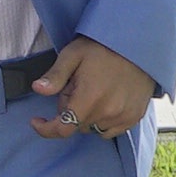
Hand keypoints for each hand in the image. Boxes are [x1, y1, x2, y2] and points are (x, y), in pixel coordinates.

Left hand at [28, 36, 154, 139]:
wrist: (138, 47)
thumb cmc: (103, 48)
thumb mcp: (73, 55)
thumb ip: (55, 76)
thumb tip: (38, 89)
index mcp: (90, 98)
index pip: (64, 128)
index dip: (46, 129)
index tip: (37, 121)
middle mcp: (109, 112)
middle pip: (77, 125)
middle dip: (69, 111)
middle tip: (75, 88)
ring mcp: (124, 116)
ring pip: (93, 128)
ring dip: (86, 116)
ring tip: (92, 92)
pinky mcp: (135, 117)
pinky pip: (111, 130)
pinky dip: (103, 120)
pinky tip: (104, 101)